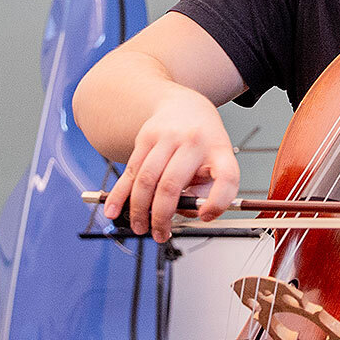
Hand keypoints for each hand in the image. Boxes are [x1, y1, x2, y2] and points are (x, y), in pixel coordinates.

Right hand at [101, 88, 241, 241]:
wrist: (185, 104)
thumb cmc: (203, 141)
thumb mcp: (217, 161)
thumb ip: (205, 189)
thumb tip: (186, 214)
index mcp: (218, 150)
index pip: (226, 177)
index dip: (217, 202)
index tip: (205, 217)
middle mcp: (193, 141)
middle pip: (171, 185)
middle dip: (161, 217)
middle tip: (159, 234)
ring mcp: (167, 137)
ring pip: (146, 179)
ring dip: (139, 210)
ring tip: (140, 226)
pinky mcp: (145, 137)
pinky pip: (130, 170)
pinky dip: (120, 194)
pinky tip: (113, 210)